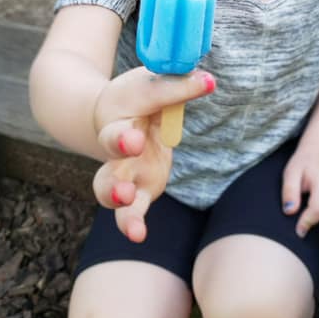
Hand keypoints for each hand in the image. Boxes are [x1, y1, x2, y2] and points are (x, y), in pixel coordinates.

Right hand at [91, 67, 215, 242]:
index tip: (192, 86)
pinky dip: (131, 222)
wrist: (113, 115)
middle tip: (133, 142)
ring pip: (109, 184)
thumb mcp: (158, 85)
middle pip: (112, 141)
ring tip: (124, 196)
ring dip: (115, 191)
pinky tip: (138, 236)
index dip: (165, 94)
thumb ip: (180, 86)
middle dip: (120, 141)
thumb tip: (209, 81)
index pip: (148, 95)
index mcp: (125, 105)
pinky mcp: (137, 189)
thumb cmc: (139, 97)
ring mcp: (124, 167)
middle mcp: (118, 138)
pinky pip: (129, 210)